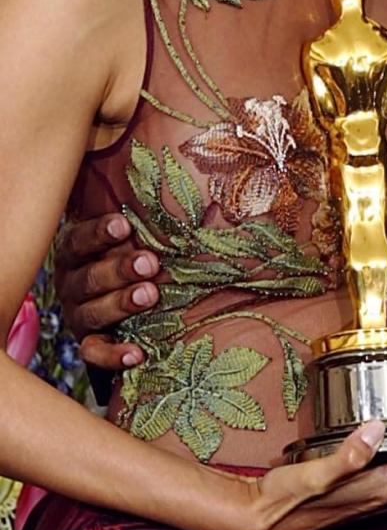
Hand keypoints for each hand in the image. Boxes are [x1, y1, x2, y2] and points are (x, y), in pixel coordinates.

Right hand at [55, 213, 160, 368]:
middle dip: (119, 270)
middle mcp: (70, 282)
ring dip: (120, 304)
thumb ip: (140, 217)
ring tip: (150, 296)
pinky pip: (94, 352)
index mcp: (74, 250)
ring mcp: (77, 313)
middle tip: (150, 263)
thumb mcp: (129, 232)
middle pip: (87, 278)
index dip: (99, 232)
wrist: (125, 293)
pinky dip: (113, 355)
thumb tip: (173, 173)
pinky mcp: (88, 341)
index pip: (79, 239)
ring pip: (91, 313)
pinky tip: (137, 354)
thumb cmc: (131, 248)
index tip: (125, 226)